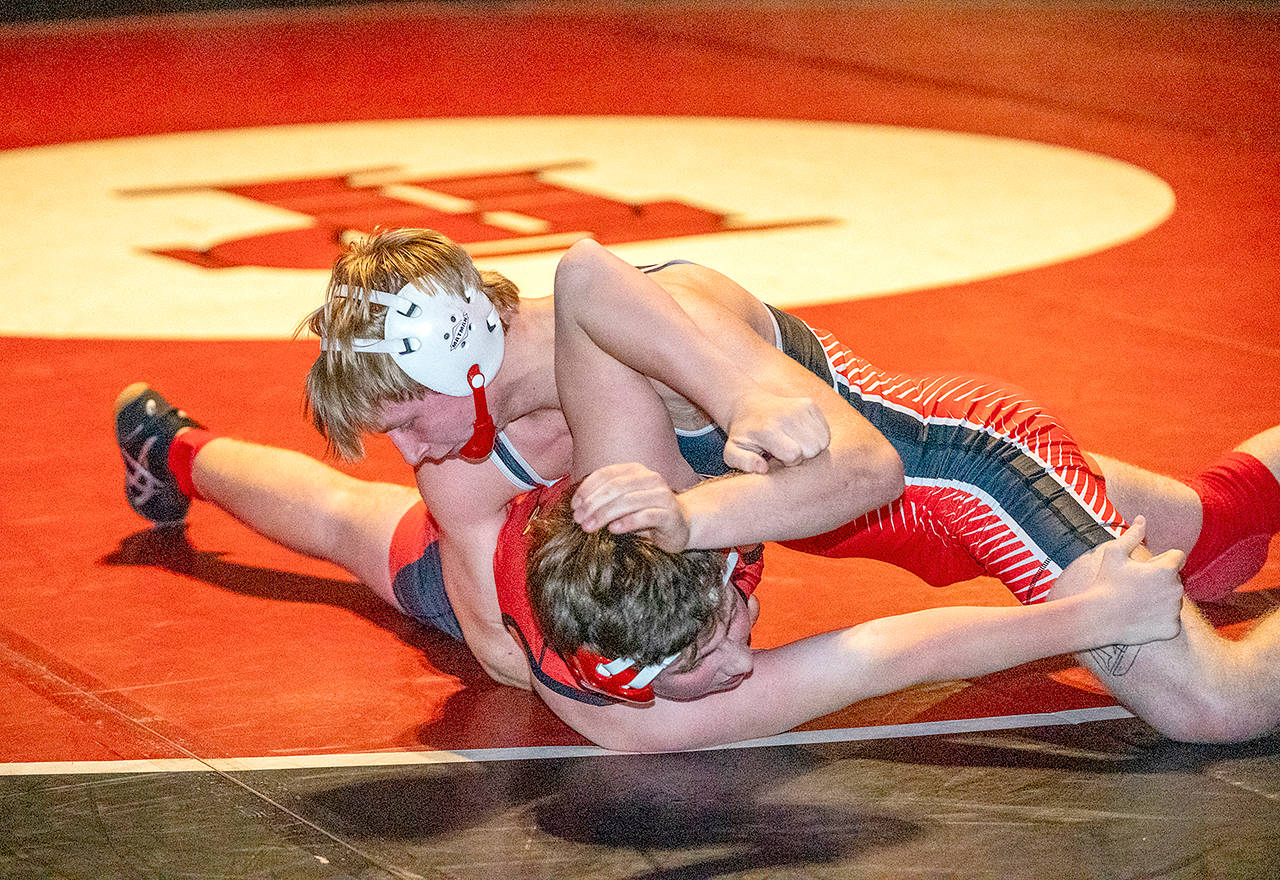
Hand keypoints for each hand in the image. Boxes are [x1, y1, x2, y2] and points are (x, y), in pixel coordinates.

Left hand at [571, 463, 690, 551]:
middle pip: (615, 487)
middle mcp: (651, 478)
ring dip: (604, 514)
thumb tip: (576, 506)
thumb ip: (604, 499)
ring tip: (589, 527)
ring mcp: (662, 495)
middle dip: (593, 504)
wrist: (680, 527)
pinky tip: (613, 530)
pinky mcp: (670, 514)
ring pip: (628, 501)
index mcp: (636, 471)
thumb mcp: (622, 504)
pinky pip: (646, 516)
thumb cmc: (644, 515)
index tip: (574, 506)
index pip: (606, 474)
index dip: (587, 489)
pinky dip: (627, 522)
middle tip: (578, 519)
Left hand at [723, 390, 829, 474]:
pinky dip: (817, 437)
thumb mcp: (733, 452)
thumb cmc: (743, 434)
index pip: (794, 455)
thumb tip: (762, 468)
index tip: (778, 457)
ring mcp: (800, 407)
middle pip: (812, 449)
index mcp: (768, 429)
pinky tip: (800, 435)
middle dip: (801, 455)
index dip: (789, 462)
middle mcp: (786, 415)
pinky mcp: (810, 404)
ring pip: (822, 441)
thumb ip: (744, 463)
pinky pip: (826, 432)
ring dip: (810, 447)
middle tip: (786, 449)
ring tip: (793, 442)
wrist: (749, 406)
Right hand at [1081, 517, 1184, 646]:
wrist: (1098, 618)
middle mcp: (1176, 589)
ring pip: (1173, 600)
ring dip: (1160, 600)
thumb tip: (1142, 518)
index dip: (1159, 561)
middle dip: (1160, 581)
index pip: (1177, 557)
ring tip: (1136, 604)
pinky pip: (1170, 621)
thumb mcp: (1114, 554)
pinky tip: (1141, 619)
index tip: (1143, 570)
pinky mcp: (1172, 629)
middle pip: (1175, 579)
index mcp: (1166, 569)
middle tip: (1135, 588)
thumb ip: (1132, 535)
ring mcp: (1175, 611)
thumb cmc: (1105, 583)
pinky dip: (1159, 620)